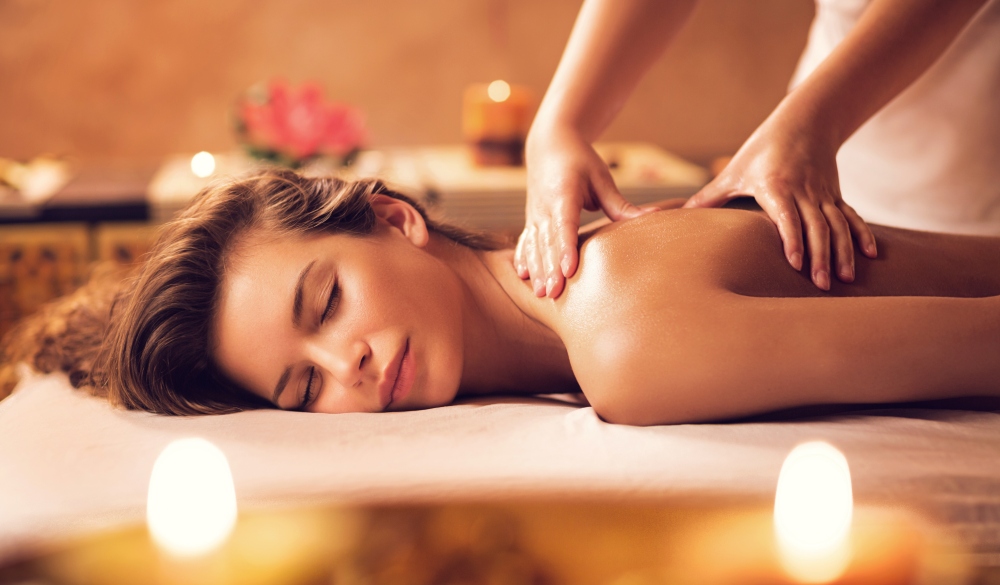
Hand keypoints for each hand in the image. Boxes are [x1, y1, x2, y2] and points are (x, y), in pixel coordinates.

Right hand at [517, 128, 649, 297]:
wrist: (548, 145)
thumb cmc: (580, 160)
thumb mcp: (601, 178)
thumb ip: (620, 204)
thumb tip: (655, 217)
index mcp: (563, 193)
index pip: (564, 225)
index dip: (566, 249)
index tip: (568, 270)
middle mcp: (544, 206)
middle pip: (547, 242)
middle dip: (549, 269)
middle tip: (555, 293)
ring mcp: (535, 214)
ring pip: (534, 246)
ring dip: (537, 270)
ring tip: (542, 293)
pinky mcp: (531, 219)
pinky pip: (525, 242)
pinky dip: (523, 259)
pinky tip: (523, 276)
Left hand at [683, 116, 876, 289]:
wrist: (804, 120)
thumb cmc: (761, 149)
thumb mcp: (732, 171)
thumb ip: (708, 197)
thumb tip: (671, 217)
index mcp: (776, 186)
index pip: (787, 216)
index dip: (793, 240)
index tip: (795, 264)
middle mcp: (804, 190)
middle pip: (815, 227)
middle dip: (820, 257)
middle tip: (821, 286)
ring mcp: (823, 193)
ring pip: (837, 225)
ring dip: (843, 252)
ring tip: (847, 279)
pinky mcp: (835, 195)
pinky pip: (851, 217)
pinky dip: (861, 235)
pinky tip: (872, 256)